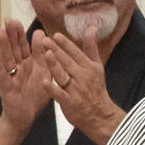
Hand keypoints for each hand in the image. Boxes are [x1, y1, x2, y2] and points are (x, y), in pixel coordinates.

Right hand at [0, 21, 51, 133]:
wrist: (26, 118)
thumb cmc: (34, 95)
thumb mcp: (43, 72)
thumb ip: (42, 54)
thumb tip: (40, 32)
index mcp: (27, 63)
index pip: (23, 46)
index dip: (20, 34)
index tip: (16, 20)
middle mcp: (17, 68)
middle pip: (13, 49)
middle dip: (11, 35)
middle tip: (8, 20)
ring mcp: (11, 78)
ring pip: (7, 59)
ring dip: (3, 46)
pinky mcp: (7, 90)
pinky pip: (2, 77)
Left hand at [36, 28, 125, 144]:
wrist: (101, 115)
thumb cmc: (96, 89)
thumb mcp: (97, 67)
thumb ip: (91, 48)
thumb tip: (91, 28)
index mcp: (89, 68)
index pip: (76, 53)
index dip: (66, 44)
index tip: (56, 35)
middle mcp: (83, 77)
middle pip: (68, 62)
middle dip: (57, 50)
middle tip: (45, 40)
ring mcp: (76, 91)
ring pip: (63, 76)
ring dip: (55, 65)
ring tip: (46, 54)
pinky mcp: (70, 103)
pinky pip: (60, 95)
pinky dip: (52, 89)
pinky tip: (44, 82)